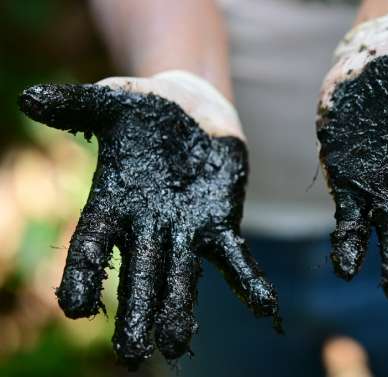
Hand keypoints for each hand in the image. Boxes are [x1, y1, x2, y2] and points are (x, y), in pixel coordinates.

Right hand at [19, 71, 279, 367]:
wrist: (191, 110)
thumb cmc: (144, 110)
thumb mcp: (111, 101)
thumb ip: (76, 105)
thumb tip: (30, 98)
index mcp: (112, 204)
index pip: (92, 244)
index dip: (84, 273)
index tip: (76, 307)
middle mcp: (146, 227)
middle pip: (138, 274)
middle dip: (136, 311)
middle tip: (133, 355)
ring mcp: (186, 230)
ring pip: (182, 276)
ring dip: (180, 310)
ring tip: (178, 343)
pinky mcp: (220, 224)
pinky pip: (235, 257)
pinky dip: (248, 282)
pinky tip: (264, 307)